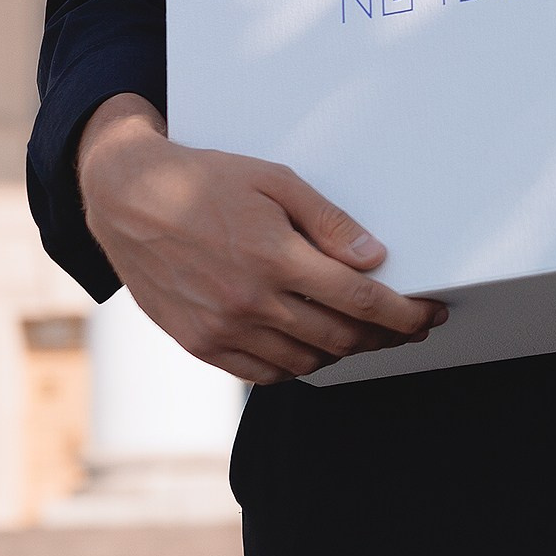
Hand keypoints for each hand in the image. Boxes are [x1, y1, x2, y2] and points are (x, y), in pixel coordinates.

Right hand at [75, 94, 446, 383]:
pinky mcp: (201, 344)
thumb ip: (326, 222)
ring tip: (366, 335)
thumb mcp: (274, 181)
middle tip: (409, 327)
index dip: (405, 314)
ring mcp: (223, 328)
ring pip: (308, 360)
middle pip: (341, 336)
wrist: (126, 200)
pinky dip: (300, 366)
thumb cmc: (204, 181)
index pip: (360, 300)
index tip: (429, 314)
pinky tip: (316, 348)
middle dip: (386, 336)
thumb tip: (372, 258)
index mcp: (274, 256)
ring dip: (346, 352)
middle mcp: (250, 301)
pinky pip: (266, 374)